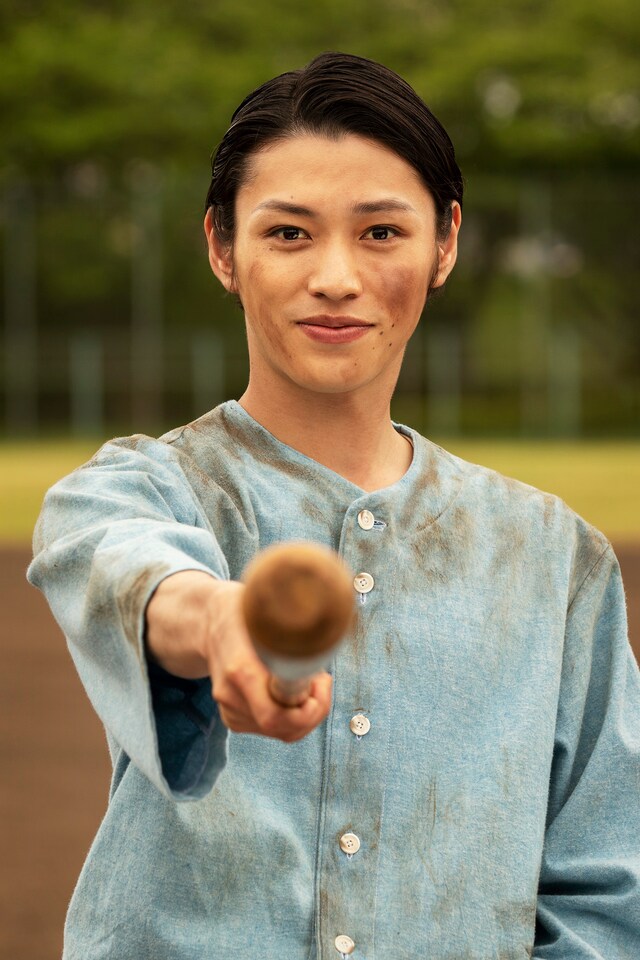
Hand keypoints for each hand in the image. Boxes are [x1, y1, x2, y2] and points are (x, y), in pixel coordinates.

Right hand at [145, 571, 331, 741]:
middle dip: (313, 710)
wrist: (208, 622)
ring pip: (280, 733)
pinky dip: (293, 718)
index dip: (308, 710)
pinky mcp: (233, 716)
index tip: (321, 681)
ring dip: (305, 713)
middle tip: (322, 681)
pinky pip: (273, 731)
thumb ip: (291, 629)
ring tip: (311, 682)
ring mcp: (229, 708)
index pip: (275, 715)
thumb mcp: (267, 612)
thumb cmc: (243, 614)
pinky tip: (296, 692)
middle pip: (281, 728)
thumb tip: (322, 640)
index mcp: (240, 670)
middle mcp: (230, 695)